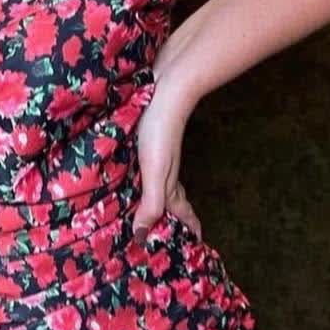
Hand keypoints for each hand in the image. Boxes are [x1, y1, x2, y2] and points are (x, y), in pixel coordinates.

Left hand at [131, 76, 202, 240]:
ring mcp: (157, 155)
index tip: (197, 240)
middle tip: (168, 232)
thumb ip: (151, 202)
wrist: (166, 88)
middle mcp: (165, 171)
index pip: (183, 211)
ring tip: (148, 208)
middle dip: (173, 216)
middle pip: (172, 199)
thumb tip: (142, 237)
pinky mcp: (148, 140)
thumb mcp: (154, 170)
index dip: (189, 226)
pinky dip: (143, 175)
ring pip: (159, 182)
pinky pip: (147, 165)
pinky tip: (132, 170)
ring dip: (156, 197)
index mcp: (169, 183)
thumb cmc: (159, 131)